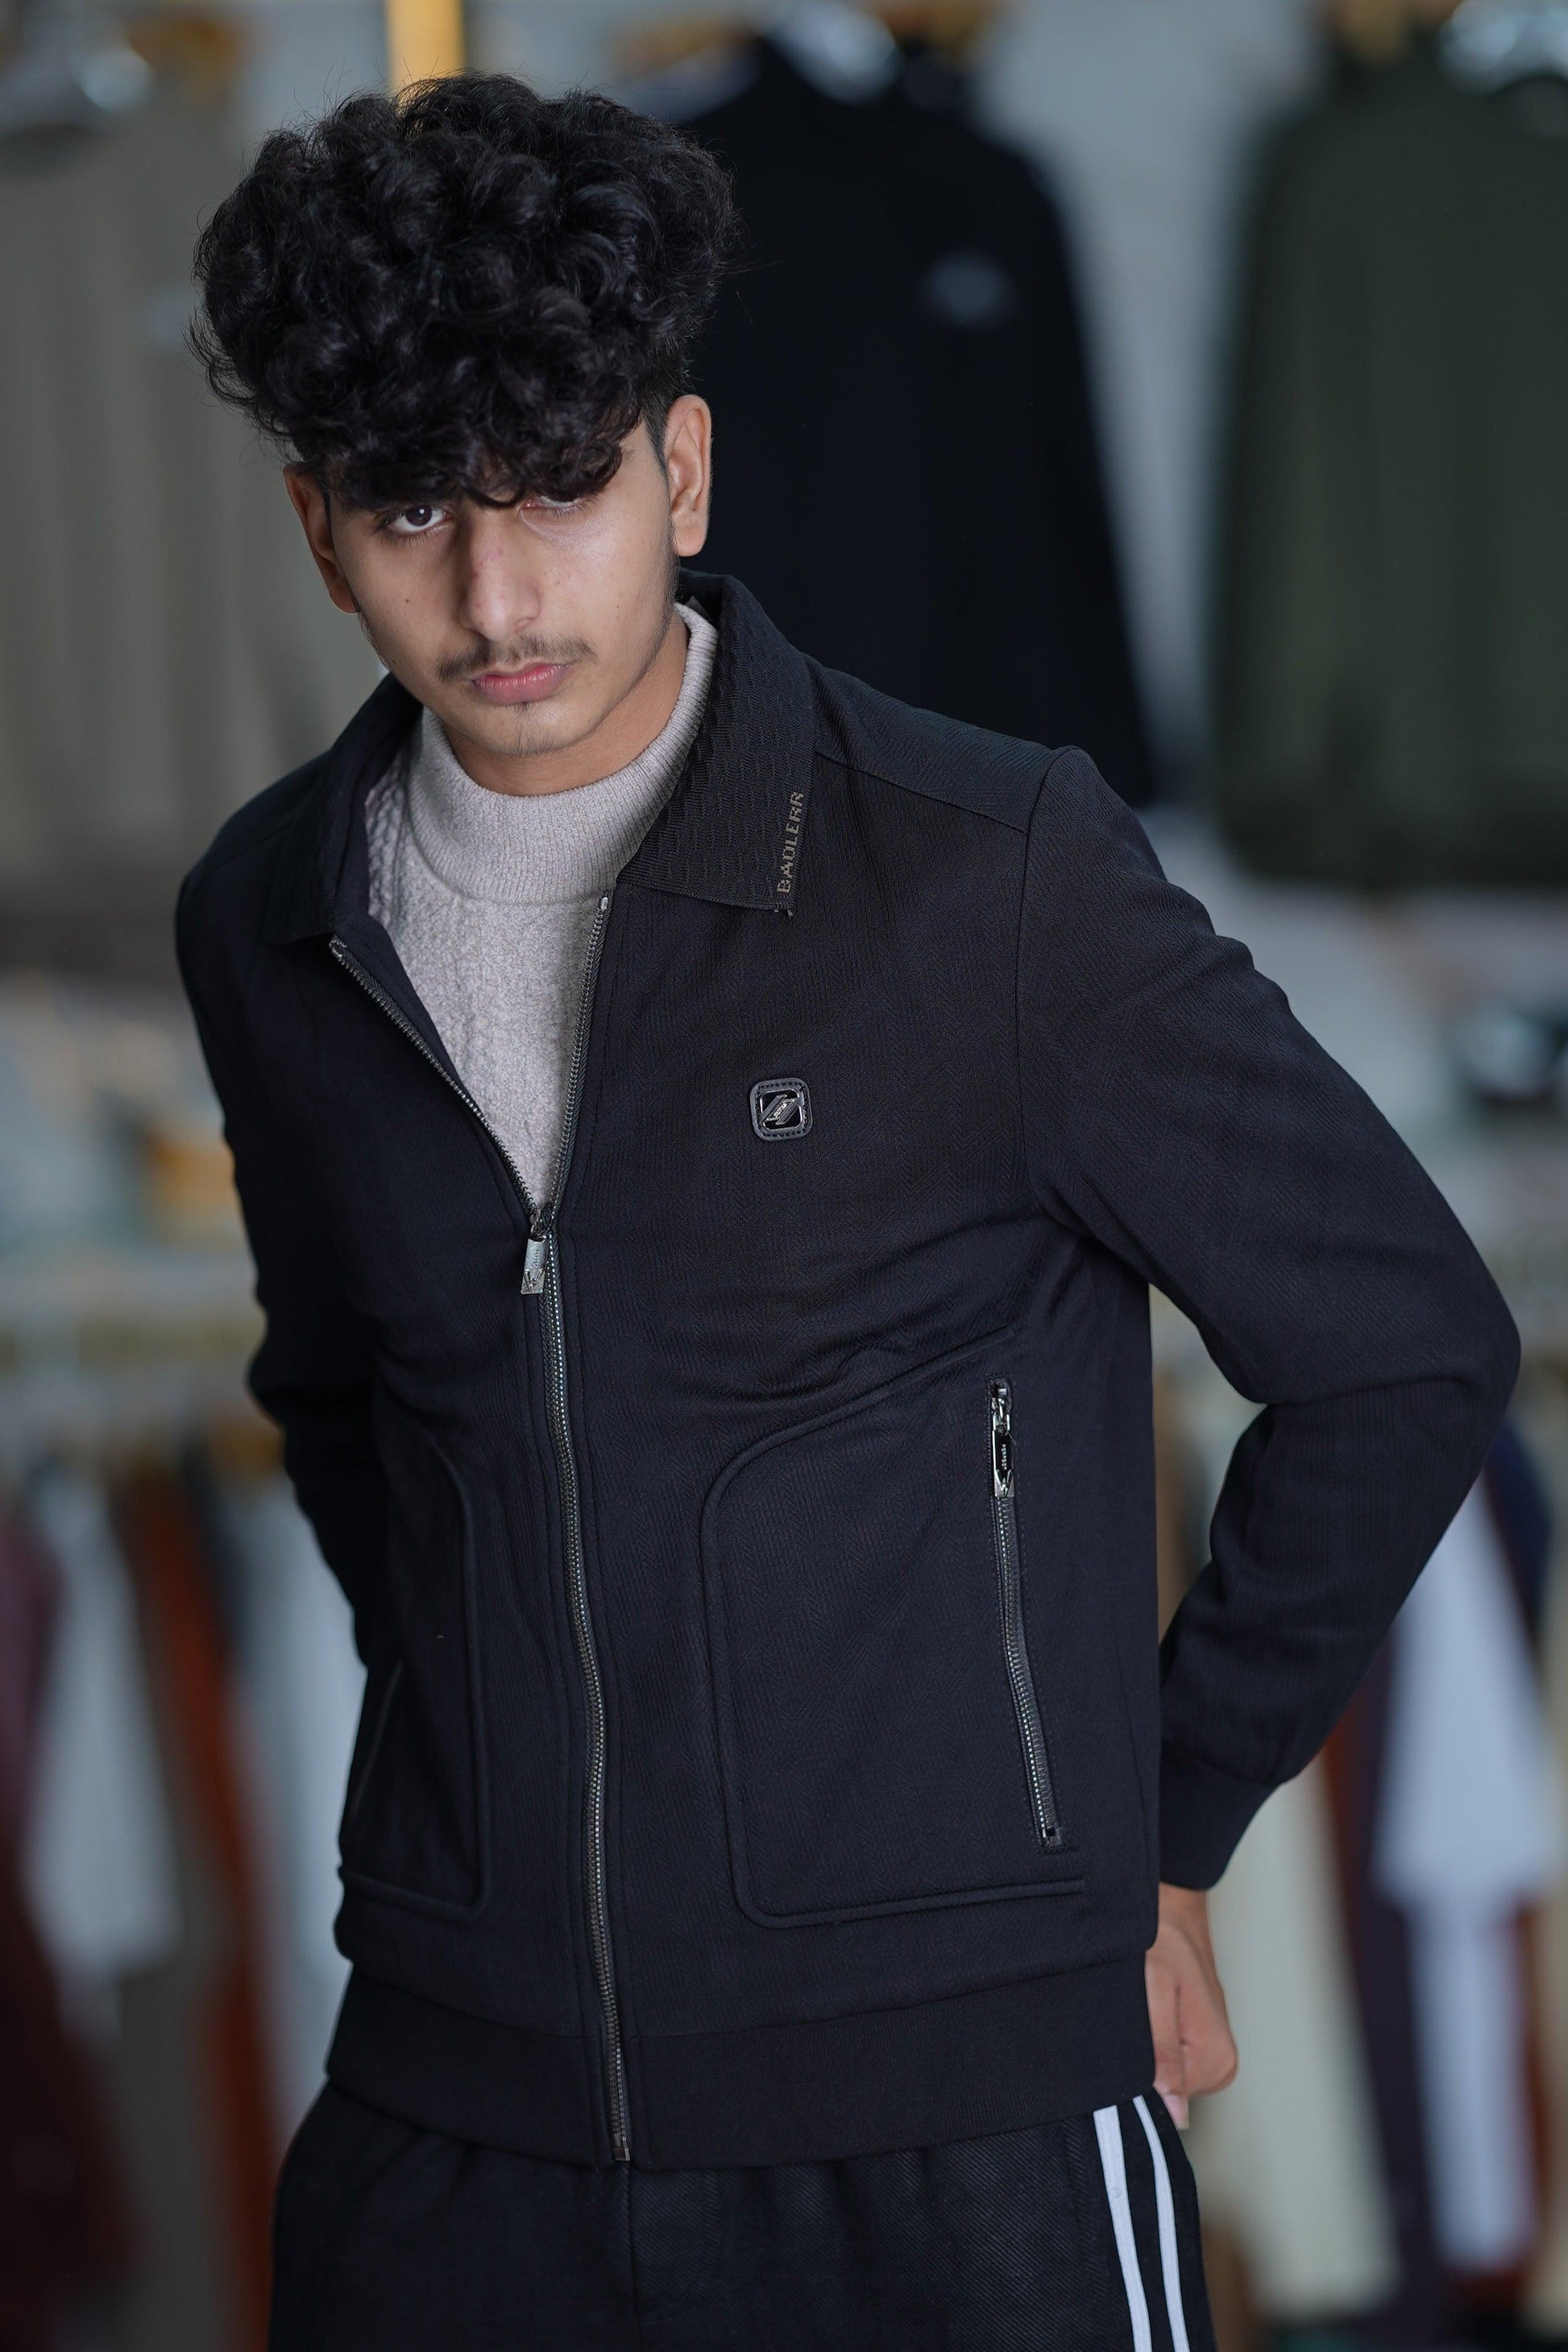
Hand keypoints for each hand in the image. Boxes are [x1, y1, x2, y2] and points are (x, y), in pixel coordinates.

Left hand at [1145, 1882, 1236, 2128]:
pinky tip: (1142, 2016)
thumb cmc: (1162, 1938)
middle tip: (1128, 2018)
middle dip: (1137, 2062)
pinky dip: (1146, 2043)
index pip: (1165, 2102)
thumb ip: (1162, 2052)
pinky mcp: (1197, 2046)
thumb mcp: (1156, 1990)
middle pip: (1163, 2092)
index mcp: (1216, 2059)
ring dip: (1141, 2051)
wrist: (1170, 1909)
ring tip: (1138, 2010)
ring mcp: (1210, 2057)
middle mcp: (1220, 2065)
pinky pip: (1165, 2060)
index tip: (1121, 2043)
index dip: (1133, 2078)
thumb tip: (1174, 2116)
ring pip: (1161, 2076)